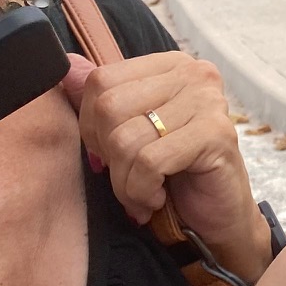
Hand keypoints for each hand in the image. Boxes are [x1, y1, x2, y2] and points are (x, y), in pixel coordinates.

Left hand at [64, 51, 266, 278]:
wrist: (219, 218)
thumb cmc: (174, 176)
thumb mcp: (131, 134)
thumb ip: (102, 102)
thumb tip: (66, 68)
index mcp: (169, 67)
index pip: (101, 80)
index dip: (91, 126)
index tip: (111, 154)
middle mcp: (193, 74)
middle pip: (109, 107)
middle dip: (109, 156)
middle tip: (129, 177)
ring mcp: (208, 101)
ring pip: (126, 139)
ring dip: (125, 182)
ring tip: (143, 194)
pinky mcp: (216, 134)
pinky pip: (150, 162)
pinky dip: (142, 191)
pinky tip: (157, 198)